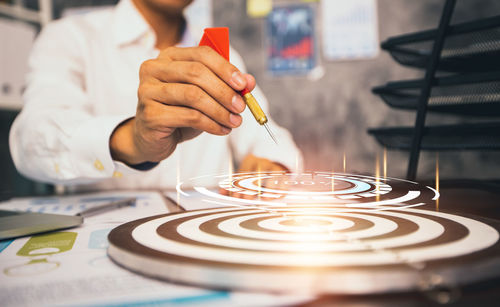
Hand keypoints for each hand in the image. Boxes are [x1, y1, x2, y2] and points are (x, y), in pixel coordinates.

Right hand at [110, 46, 255, 164]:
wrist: (152, 138)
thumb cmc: (180, 112)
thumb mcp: (205, 96)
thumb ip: (227, 85)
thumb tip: (249, 81)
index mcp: (169, 56)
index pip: (201, 54)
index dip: (225, 68)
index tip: (244, 85)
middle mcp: (154, 68)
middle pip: (197, 73)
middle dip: (224, 91)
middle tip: (241, 107)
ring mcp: (148, 90)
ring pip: (193, 95)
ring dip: (220, 110)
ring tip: (234, 121)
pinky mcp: (150, 113)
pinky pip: (188, 116)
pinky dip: (211, 124)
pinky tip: (222, 130)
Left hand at [220, 154, 288, 198]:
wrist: (274, 158)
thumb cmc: (254, 171)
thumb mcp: (243, 174)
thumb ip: (233, 183)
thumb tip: (222, 193)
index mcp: (250, 160)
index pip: (243, 172)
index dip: (238, 186)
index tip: (236, 197)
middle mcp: (262, 161)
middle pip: (256, 174)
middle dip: (251, 188)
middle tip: (247, 200)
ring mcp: (274, 166)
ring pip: (272, 175)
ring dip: (268, 188)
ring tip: (264, 199)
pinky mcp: (285, 172)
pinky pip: (284, 180)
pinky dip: (281, 189)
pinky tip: (277, 197)